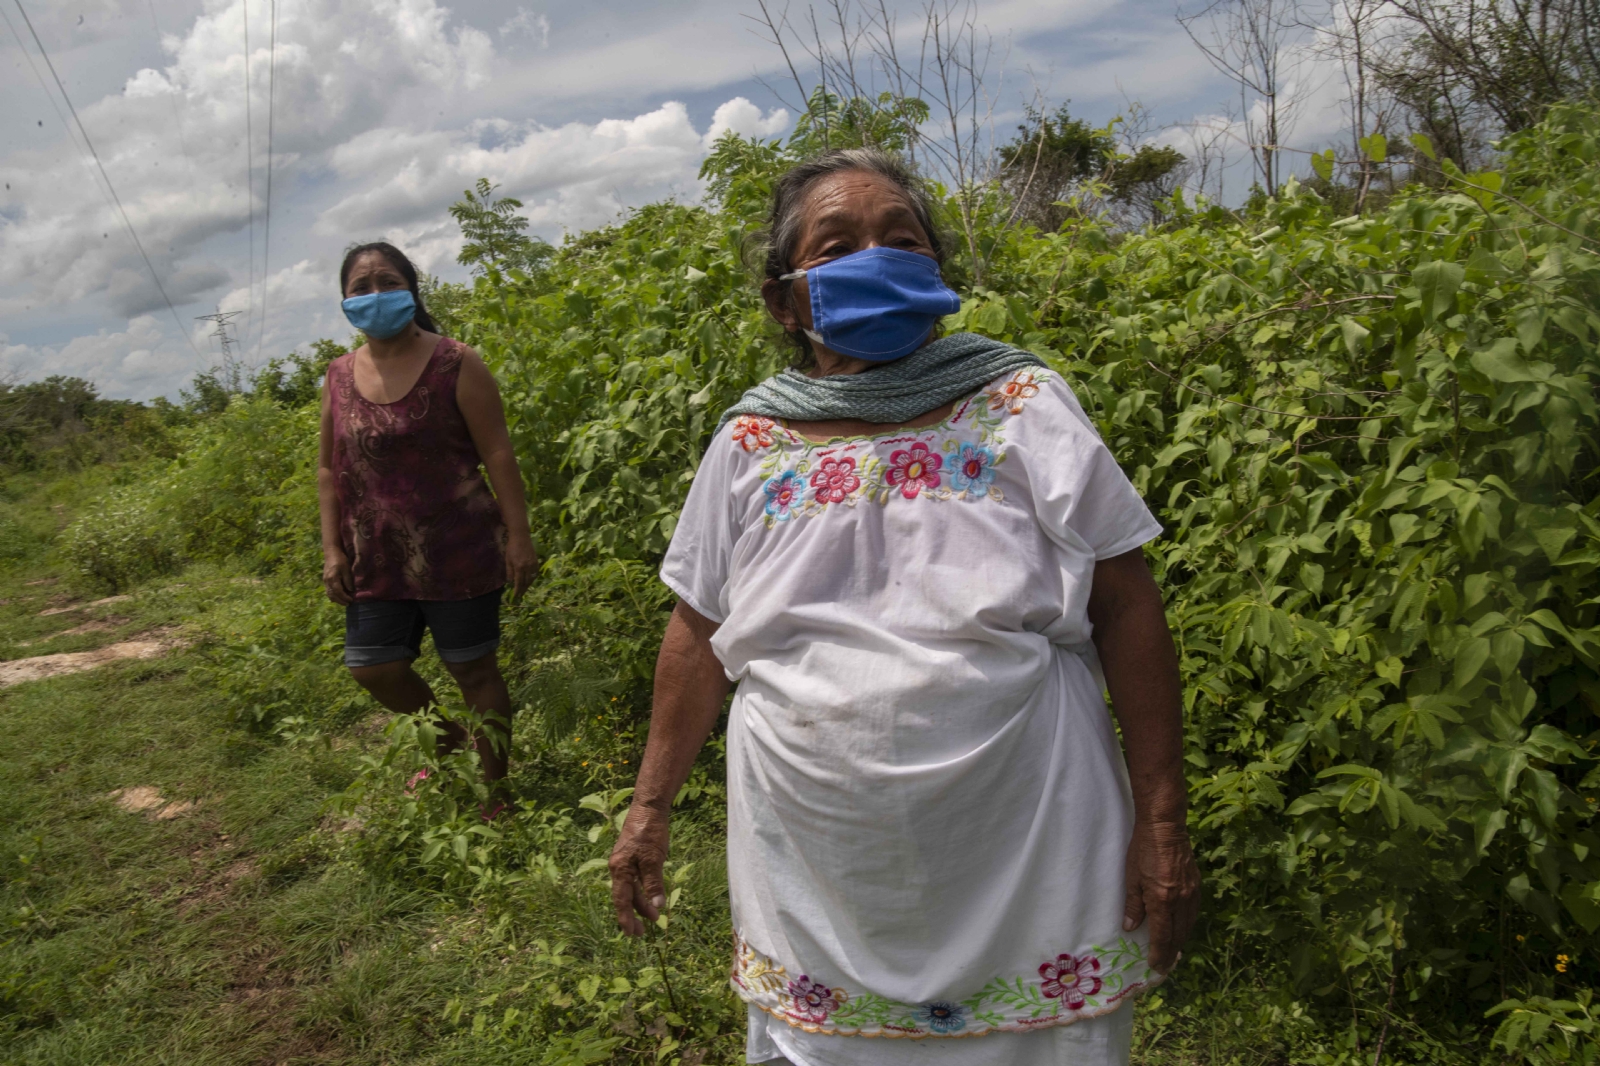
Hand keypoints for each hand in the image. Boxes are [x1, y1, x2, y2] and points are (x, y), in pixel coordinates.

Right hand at [322, 551, 354, 605]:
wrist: (331, 552)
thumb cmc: (341, 559)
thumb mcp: (347, 569)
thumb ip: (348, 580)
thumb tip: (351, 591)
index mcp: (332, 578)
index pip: (338, 591)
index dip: (344, 597)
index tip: (351, 600)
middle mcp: (327, 581)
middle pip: (332, 595)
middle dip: (340, 601)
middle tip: (348, 603)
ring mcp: (325, 581)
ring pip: (329, 594)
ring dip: (336, 599)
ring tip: (344, 602)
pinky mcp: (325, 580)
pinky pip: (328, 590)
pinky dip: (333, 595)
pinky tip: (338, 597)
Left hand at [505, 533, 539, 601]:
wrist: (521, 537)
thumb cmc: (511, 548)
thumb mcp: (507, 560)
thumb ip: (509, 572)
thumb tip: (510, 582)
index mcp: (519, 567)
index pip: (519, 582)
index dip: (517, 590)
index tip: (516, 595)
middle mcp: (528, 567)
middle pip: (526, 582)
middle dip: (523, 589)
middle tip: (520, 595)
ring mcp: (533, 564)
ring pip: (532, 578)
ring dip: (528, 585)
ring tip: (524, 589)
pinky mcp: (536, 562)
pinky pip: (535, 573)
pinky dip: (532, 579)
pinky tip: (529, 580)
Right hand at [609, 801, 669, 935]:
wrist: (649, 807)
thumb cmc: (650, 832)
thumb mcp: (654, 859)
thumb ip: (654, 883)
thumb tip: (657, 906)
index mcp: (620, 869)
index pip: (622, 900)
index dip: (626, 918)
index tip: (631, 934)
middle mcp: (618, 867)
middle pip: (625, 897)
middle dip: (634, 915)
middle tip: (642, 933)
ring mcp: (624, 862)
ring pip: (631, 889)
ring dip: (641, 904)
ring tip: (654, 918)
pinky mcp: (632, 857)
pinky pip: (635, 880)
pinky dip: (643, 891)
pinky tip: (651, 897)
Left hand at [1122, 818, 1199, 973]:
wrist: (1165, 828)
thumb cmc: (1142, 850)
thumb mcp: (1132, 878)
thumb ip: (1133, 905)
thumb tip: (1131, 928)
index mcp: (1162, 900)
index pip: (1162, 935)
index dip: (1158, 953)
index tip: (1155, 966)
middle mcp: (1180, 900)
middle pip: (1178, 935)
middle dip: (1171, 953)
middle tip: (1165, 968)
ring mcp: (1191, 893)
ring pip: (1188, 926)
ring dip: (1180, 942)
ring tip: (1173, 954)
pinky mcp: (1197, 885)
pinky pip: (1192, 913)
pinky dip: (1186, 926)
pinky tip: (1181, 929)